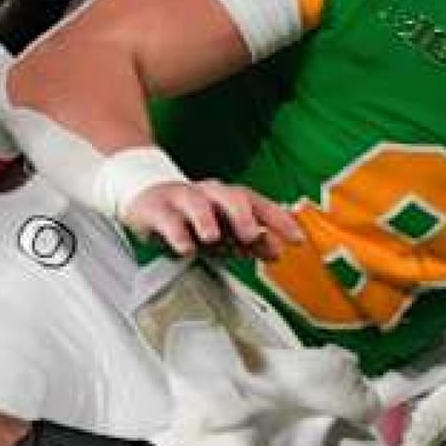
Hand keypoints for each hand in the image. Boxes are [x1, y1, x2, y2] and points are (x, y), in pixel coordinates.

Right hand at [122, 180, 302, 260]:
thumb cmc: (192, 218)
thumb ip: (251, 241)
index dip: (279, 220)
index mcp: (229, 199)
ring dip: (206, 219)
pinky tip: (184, 248)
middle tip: (250, 235)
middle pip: (230, 197)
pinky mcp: (156, 209)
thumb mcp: (224, 233)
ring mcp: (182, 200)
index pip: (259, 205)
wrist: (148, 200)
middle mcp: (209, 195)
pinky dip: (176, 234)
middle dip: (242, 215)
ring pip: (197, 203)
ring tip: (212, 237)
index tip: (297, 239)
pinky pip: (168, 220)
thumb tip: (277, 250)